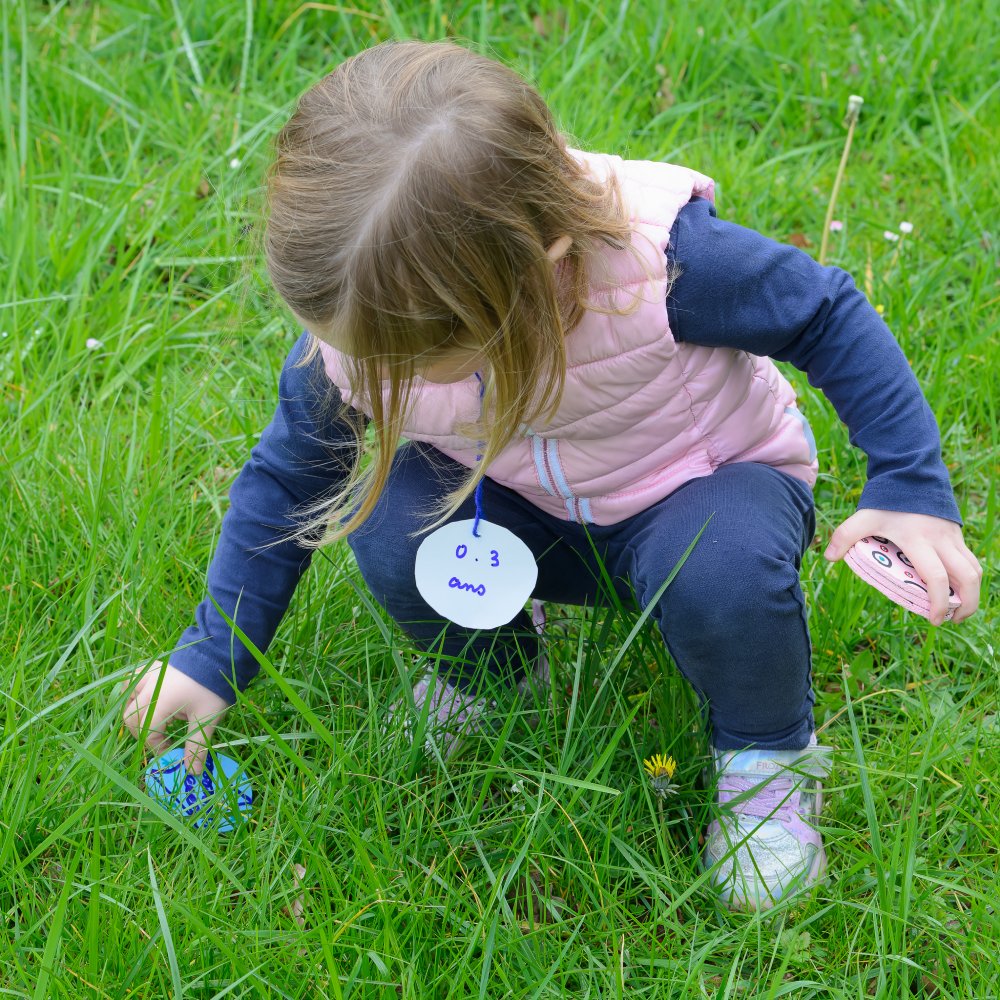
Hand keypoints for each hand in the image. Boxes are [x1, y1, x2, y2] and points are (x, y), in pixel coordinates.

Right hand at [122, 660, 230, 773]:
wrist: (220, 656)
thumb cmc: (213, 688)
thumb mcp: (207, 718)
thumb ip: (196, 747)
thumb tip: (192, 774)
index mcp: (161, 701)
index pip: (147, 732)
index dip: (157, 747)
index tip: (172, 751)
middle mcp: (148, 688)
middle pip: (131, 718)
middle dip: (144, 734)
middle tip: (162, 740)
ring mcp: (148, 675)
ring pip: (127, 698)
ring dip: (136, 714)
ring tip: (155, 722)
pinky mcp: (151, 666)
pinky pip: (131, 681)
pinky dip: (134, 693)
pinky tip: (147, 699)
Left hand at [824, 509, 981, 625]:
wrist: (911, 476)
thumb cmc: (887, 500)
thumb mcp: (864, 516)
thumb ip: (845, 535)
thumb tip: (828, 557)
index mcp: (919, 540)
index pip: (936, 577)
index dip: (938, 602)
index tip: (934, 619)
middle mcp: (941, 541)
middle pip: (967, 577)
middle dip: (966, 604)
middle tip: (953, 620)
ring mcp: (953, 538)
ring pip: (975, 570)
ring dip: (972, 593)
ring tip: (957, 610)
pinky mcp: (958, 535)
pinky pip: (971, 561)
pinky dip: (969, 578)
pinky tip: (957, 590)